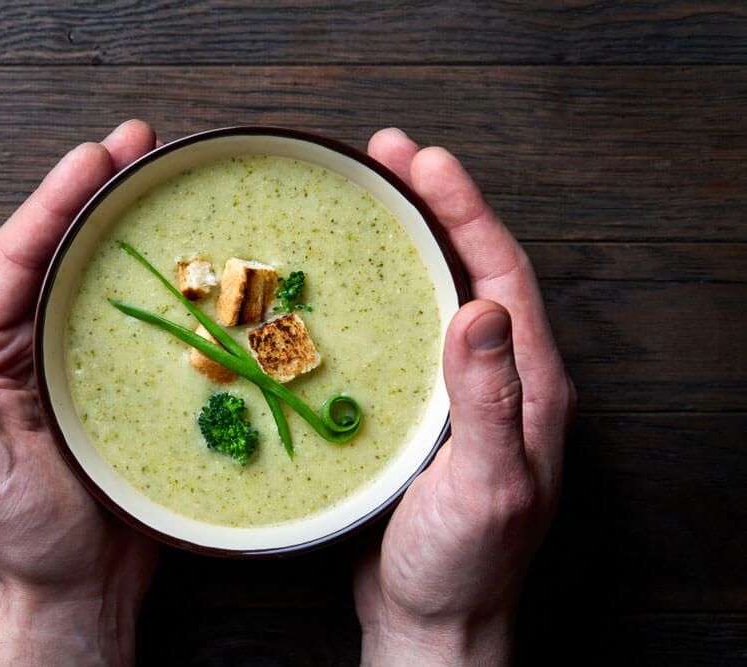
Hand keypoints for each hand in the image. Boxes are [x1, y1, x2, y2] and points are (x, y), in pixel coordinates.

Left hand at [0, 121, 159, 665]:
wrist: (77, 589)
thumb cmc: (18, 535)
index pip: (16, 257)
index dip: (54, 199)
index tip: (95, 153)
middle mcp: (32, 347)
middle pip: (63, 251)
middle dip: (98, 191)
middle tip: (142, 143)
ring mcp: (81, 366)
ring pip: (105, 280)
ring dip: (133, 227)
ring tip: (168, 181)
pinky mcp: (126, 389)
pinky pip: (144, 326)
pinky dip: (167, 289)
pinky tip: (197, 266)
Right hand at [354, 129, 575, 664]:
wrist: (434, 619)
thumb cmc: (464, 564)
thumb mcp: (488, 486)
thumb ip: (491, 401)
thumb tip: (483, 309)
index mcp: (531, 386)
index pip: (504, 276)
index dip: (466, 212)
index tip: (424, 161)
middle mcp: (501, 378)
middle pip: (470, 270)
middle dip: (434, 206)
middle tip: (385, 156)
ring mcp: (458, 393)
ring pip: (435, 297)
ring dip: (404, 243)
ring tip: (366, 198)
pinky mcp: (419, 411)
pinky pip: (403, 336)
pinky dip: (378, 296)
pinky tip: (345, 285)